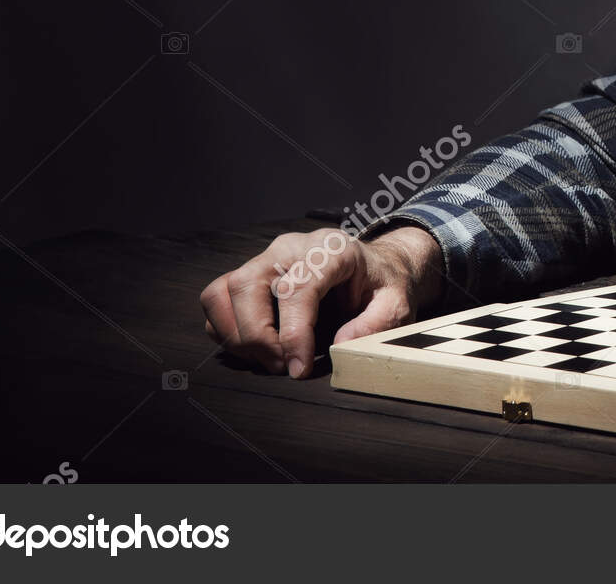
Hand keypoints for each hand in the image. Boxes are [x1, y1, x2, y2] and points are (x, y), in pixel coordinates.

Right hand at [200, 225, 442, 378]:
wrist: (376, 267)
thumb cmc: (383, 285)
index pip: (296, 288)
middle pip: (247, 286)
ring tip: (271, 359)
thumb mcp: (397, 304)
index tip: (297, 368)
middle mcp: (291, 248)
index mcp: (330, 250)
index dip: (292, 333)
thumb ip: (375, 324)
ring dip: (237, 335)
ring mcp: (266, 258)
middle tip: (284, 367)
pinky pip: (218, 300)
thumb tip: (339, 346)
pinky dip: (228, 331)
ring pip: (223, 291)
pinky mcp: (252, 274)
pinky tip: (259, 348)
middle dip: (257, 337)